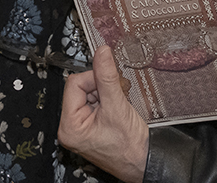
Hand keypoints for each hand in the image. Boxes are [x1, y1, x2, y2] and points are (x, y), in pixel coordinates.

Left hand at [59, 45, 148, 182]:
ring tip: (120, 103)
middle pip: (80, 88)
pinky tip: (118, 107)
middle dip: (101, 86)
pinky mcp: (90, 126)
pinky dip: (109, 100)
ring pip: (89, 93)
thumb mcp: (117, 107)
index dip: (93, 79)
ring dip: (107, 93)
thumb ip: (107, 77)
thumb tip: (102, 52)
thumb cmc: (131, 148)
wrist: (148, 163)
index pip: (74, 84)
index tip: (111, 81)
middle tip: (118, 94)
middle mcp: (70, 128)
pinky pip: (95, 102)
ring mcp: (81, 127)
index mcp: (69, 126)